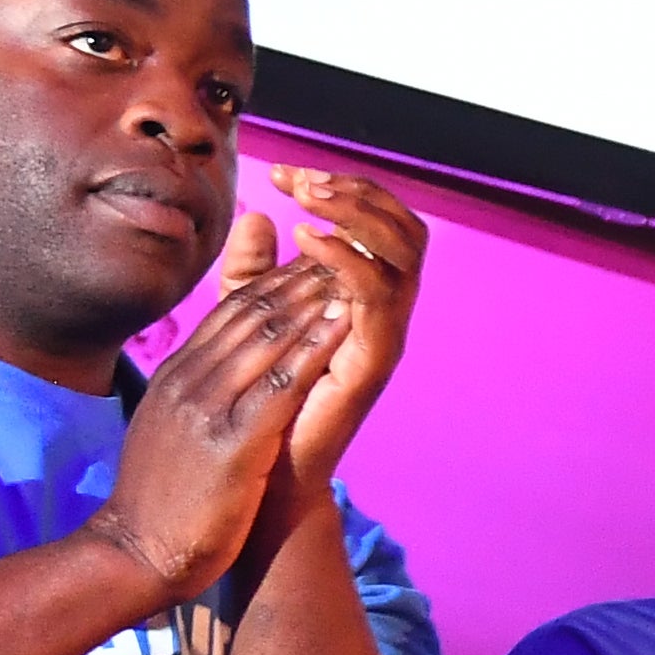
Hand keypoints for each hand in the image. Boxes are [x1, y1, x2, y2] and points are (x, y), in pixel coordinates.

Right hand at [85, 258, 346, 601]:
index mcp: (177, 376)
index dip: (276, 280)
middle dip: (301, 278)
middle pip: (251, 313)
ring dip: (314, 300)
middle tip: (343, 250)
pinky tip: (344, 326)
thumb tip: (216, 360)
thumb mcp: (171, 425)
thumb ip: (194, 386)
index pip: (230, 311)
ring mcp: (207, 409)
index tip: (314, 258)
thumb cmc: (161, 497)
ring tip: (352, 272)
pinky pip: (281, 385)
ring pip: (267, 337)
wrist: (136, 552)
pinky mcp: (232, 444)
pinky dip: (314, 349)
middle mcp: (189, 381)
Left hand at [246, 163, 427, 493]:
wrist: (260, 480)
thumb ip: (253, 272)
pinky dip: (349, 260)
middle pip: (404, 228)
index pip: (375, 222)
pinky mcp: (374, 362)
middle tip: (304, 180)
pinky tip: (309, 240)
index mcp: (361, 297)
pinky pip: (378, 298)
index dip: (338, 188)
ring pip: (405, 253)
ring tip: (310, 199)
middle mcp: (384, 312)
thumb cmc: (256, 406)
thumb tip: (256, 215)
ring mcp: (384, 336)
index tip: (282, 173)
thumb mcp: (249, 322)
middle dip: (357, 193)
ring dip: (359, 215)